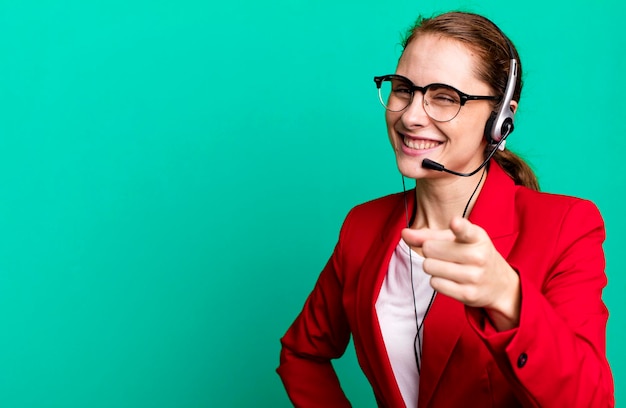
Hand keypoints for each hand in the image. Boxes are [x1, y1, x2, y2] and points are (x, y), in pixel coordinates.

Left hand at [401, 216, 520, 330]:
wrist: (499, 283)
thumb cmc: (471, 254)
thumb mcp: (456, 239)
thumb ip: (429, 235)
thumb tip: (404, 233)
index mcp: (477, 237)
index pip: (466, 230)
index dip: (459, 227)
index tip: (455, 223)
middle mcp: (478, 256)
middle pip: (430, 249)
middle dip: (430, 251)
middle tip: (445, 254)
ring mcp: (474, 277)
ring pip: (429, 267)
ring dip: (432, 266)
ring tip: (448, 266)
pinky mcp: (468, 294)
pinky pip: (434, 284)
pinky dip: (436, 281)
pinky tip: (450, 279)